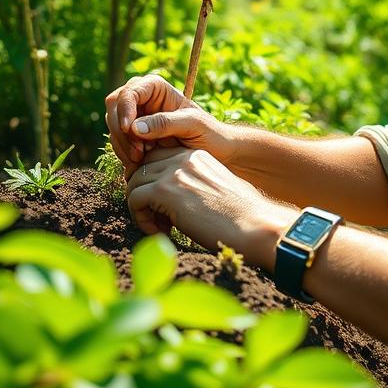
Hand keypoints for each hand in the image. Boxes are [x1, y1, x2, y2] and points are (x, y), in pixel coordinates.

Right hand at [104, 72, 229, 166]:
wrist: (216, 153)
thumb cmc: (210, 134)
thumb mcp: (193, 125)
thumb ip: (165, 123)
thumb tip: (134, 127)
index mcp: (157, 88)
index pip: (130, 91)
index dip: (124, 108)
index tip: (128, 128)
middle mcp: (143, 100)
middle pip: (114, 106)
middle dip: (121, 130)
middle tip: (138, 152)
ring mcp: (136, 118)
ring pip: (113, 126)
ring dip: (122, 145)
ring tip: (143, 158)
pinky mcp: (134, 138)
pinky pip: (117, 143)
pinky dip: (123, 154)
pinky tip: (140, 162)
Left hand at [126, 146, 290, 264]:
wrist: (253, 225)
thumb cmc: (241, 215)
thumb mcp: (214, 188)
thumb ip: (192, 183)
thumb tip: (171, 198)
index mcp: (196, 154)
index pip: (157, 158)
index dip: (153, 183)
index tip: (162, 207)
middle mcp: (183, 157)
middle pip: (141, 168)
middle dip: (142, 193)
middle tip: (159, 218)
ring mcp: (174, 171)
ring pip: (133, 183)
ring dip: (141, 209)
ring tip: (161, 228)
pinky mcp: (165, 190)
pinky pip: (133, 200)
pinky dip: (141, 220)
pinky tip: (163, 232)